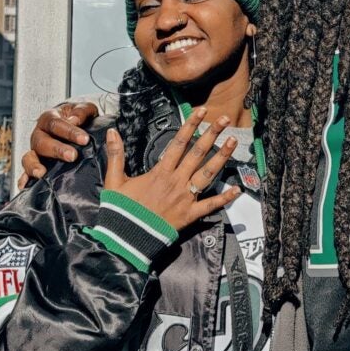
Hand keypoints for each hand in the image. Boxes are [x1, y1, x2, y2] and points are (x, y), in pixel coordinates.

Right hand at [21, 102, 97, 182]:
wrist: (74, 122)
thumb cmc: (78, 116)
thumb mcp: (84, 108)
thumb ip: (81, 112)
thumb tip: (75, 120)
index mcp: (49, 118)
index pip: (56, 124)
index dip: (70, 132)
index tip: (84, 139)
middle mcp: (39, 134)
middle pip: (42, 142)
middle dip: (57, 150)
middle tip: (72, 156)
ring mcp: (36, 150)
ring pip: (29, 157)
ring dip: (34, 165)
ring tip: (42, 173)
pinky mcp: (36, 163)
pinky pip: (26, 172)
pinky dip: (24, 178)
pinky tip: (25, 185)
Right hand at [103, 108, 241, 230]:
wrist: (127, 238)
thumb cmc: (121, 210)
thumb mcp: (114, 180)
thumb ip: (116, 155)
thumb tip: (112, 132)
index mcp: (160, 172)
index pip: (179, 143)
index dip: (190, 125)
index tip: (201, 112)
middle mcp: (176, 181)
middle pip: (197, 153)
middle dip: (212, 134)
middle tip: (225, 120)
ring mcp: (185, 197)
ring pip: (207, 174)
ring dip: (221, 157)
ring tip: (233, 142)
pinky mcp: (190, 215)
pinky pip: (210, 205)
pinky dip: (224, 198)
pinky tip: (237, 190)